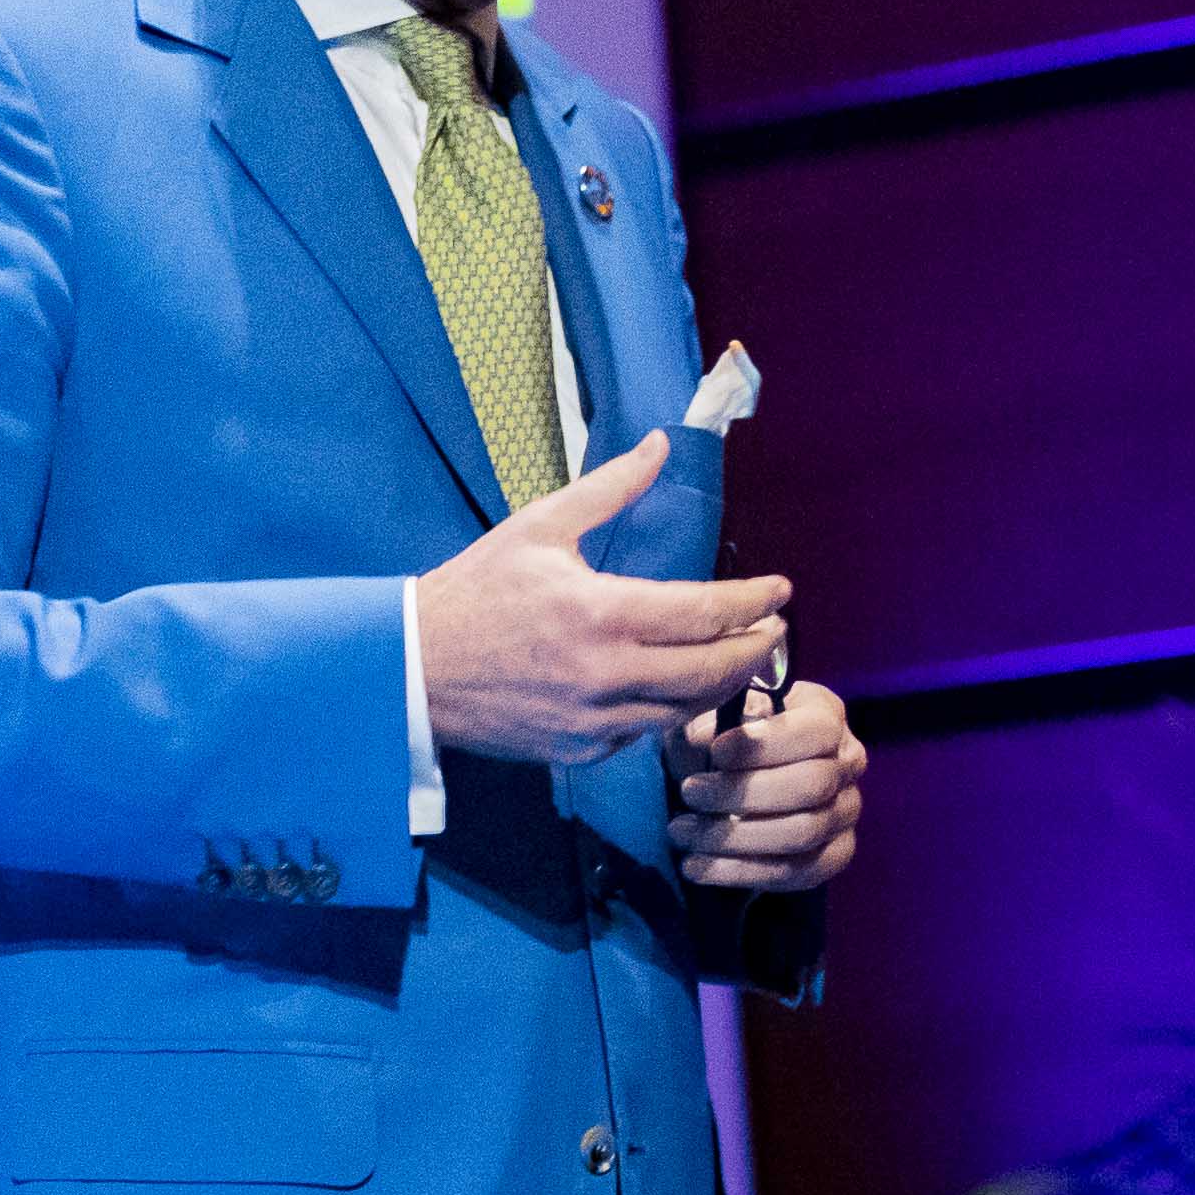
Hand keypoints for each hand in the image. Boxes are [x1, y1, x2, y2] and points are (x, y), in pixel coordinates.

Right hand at [416, 432, 790, 766]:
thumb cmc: (474, 591)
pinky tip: (678, 688)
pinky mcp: (581, 749)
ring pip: (688, 709)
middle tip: (776, 629)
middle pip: (714, 669)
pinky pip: (647, 734)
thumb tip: (660, 445)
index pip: (706, 612)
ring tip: (741, 659)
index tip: (781, 590)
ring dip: (725, 684)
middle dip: (759, 648)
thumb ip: (609, 489)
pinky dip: (672, 710)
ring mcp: (595, 719)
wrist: (413, 666)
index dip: (754, 601)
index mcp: (601, 613)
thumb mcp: (538, 527)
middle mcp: (606, 674)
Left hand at [674, 677, 866, 890]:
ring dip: (735, 838)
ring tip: (682, 832)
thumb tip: (701, 738)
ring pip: (802, 834)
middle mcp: (848, 763)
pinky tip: (697, 867)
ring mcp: (847, 812)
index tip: (714, 751)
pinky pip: (797, 874)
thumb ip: (712, 719)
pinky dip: (742, 873)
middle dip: (743, 793)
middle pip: (811, 786)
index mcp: (827, 715)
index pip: (814, 732)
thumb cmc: (727, 735)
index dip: (764, 744)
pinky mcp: (835, 854)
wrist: (741, 774)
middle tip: (689, 792)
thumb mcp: (719, 713)